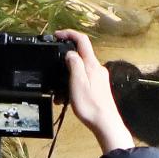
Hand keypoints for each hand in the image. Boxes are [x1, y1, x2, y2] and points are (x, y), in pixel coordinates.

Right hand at [55, 29, 134, 152]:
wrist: (105, 123)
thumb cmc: (91, 105)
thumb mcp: (77, 82)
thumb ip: (74, 63)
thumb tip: (70, 53)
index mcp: (92, 65)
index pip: (82, 40)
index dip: (69, 34)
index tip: (57, 35)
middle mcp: (97, 69)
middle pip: (79, 56)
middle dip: (64, 63)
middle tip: (54, 73)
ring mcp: (99, 78)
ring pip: (79, 72)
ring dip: (66, 80)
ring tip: (60, 95)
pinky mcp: (98, 88)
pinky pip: (82, 81)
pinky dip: (73, 87)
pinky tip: (67, 99)